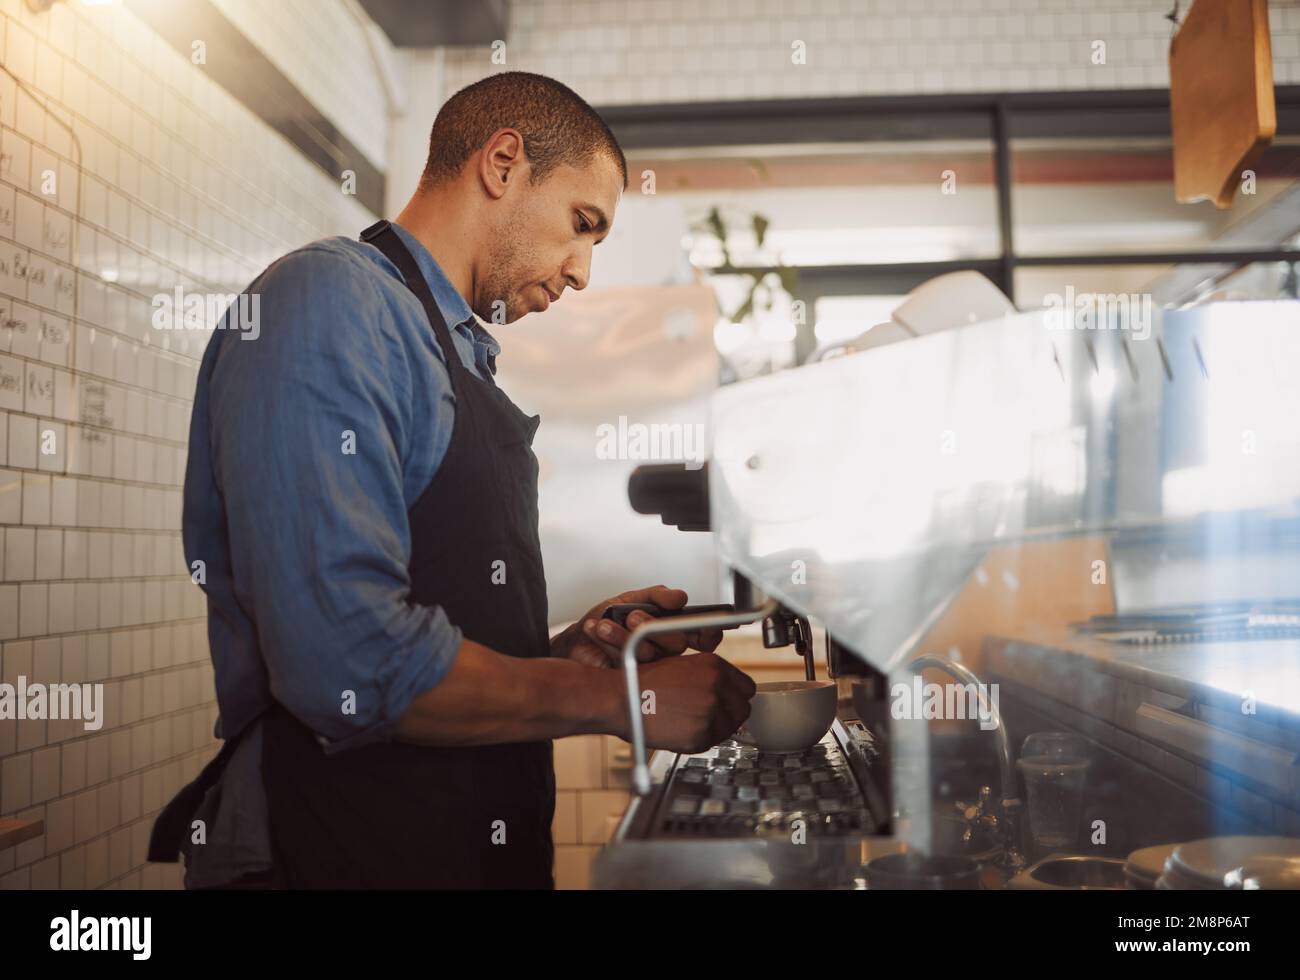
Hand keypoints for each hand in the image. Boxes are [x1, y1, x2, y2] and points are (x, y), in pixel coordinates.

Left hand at [550, 585, 724, 668]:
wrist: (576, 641)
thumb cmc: (607, 619)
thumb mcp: (631, 600)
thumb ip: (657, 596)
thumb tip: (681, 597)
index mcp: (672, 630)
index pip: (703, 636)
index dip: (709, 632)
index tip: (707, 625)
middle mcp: (666, 652)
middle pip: (676, 643)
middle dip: (654, 627)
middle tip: (632, 616)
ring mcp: (651, 669)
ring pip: (650, 654)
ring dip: (624, 635)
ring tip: (604, 624)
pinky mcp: (632, 679)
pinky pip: (628, 662)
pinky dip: (609, 641)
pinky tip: (595, 629)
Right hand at [630, 653, 755, 752]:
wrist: (620, 700)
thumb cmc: (643, 683)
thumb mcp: (681, 665)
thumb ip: (708, 677)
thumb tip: (727, 693)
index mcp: (713, 666)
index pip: (746, 687)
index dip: (735, 696)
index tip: (727, 702)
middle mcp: (716, 687)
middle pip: (743, 709)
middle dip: (729, 714)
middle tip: (708, 716)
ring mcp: (710, 712)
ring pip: (729, 728)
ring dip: (714, 728)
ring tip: (688, 722)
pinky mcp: (700, 735)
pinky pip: (711, 742)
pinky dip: (699, 740)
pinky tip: (680, 730)